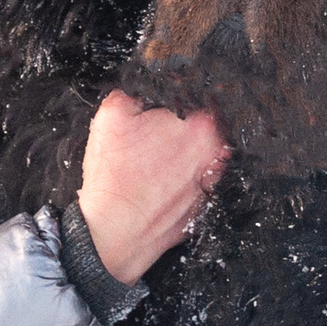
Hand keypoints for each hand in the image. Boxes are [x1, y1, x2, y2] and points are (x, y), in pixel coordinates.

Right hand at [75, 90, 229, 284]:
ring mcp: (209, 188)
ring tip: (149, 164)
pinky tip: (152, 186)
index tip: (164, 107)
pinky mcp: (199, 211)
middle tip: (151, 136)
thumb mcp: (112, 116)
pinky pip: (189, 188)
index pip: (199, 102)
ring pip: (195, 161)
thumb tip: (141, 94)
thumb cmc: (115, 178)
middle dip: (178, 131)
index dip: (177, 100)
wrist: (114, 232)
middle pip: (200, 133)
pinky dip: (175, 185)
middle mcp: (214, 159)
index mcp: (202, 130)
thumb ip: (134, 95)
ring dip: (178, 159)